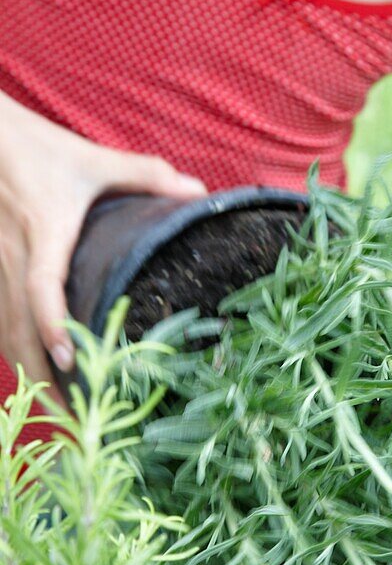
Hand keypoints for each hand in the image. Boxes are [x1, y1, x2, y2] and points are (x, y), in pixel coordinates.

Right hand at [0, 101, 206, 393]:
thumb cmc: (39, 149)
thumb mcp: (95, 160)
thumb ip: (147, 176)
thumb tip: (199, 193)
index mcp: (44, 234)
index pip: (40, 288)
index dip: (53, 324)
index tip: (69, 360)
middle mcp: (12, 256)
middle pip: (18, 328)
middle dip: (43, 375)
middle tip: (74, 415)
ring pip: (3, 331)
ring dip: (26, 371)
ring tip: (55, 410)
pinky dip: (10, 350)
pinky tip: (30, 373)